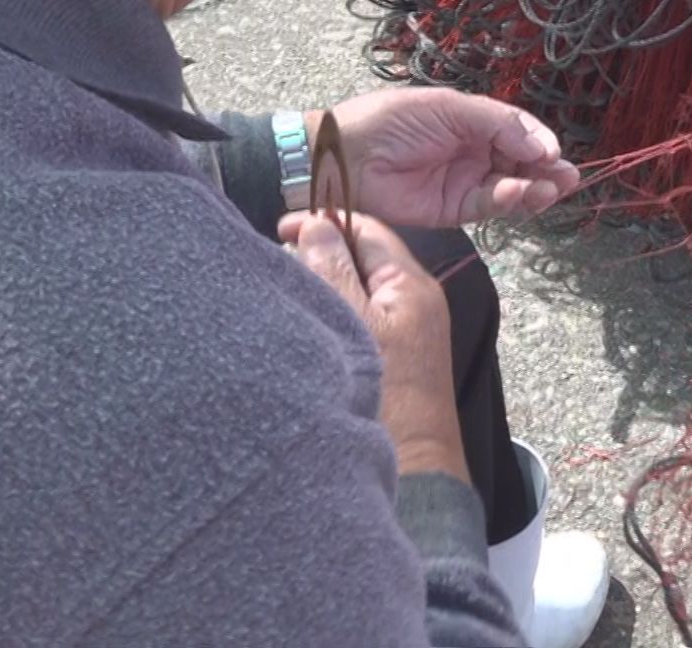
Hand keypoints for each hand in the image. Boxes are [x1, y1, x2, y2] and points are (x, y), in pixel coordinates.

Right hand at [280, 211, 467, 481]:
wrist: (415, 470)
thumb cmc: (386, 394)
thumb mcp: (355, 323)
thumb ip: (334, 270)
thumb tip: (316, 225)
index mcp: (411, 284)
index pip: (367, 230)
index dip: (324, 222)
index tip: (280, 228)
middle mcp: (414, 301)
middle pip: (362, 258)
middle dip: (320, 252)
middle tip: (277, 263)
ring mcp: (407, 330)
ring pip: (358, 289)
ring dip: (324, 283)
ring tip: (286, 290)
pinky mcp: (395, 357)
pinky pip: (360, 317)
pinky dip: (333, 312)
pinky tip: (307, 323)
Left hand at [314, 88, 579, 227]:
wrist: (345, 158)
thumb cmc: (389, 121)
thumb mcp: (447, 108)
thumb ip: (497, 123)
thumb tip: (541, 144)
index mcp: (471, 120)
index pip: (517, 131)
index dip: (538, 140)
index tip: (555, 152)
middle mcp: (473, 151)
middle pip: (521, 162)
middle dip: (547, 169)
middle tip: (569, 177)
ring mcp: (464, 181)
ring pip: (511, 186)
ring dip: (535, 188)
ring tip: (553, 188)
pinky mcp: (453, 210)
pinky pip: (490, 206)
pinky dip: (509, 201)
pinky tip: (520, 193)